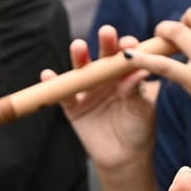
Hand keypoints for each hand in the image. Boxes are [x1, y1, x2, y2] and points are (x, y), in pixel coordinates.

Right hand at [43, 25, 157, 171]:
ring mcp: (88, 91)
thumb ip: (137, 90)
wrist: (125, 158)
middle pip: (103, 57)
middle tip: (107, 33)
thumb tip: (141, 69)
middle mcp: (106, 79)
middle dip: (105, 43)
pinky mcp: (73, 107)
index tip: (130, 42)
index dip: (127, 47)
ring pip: (81, 70)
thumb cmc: (139, 129)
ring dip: (79, 56)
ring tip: (78, 46)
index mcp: (126, 76)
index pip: (126, 57)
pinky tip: (48, 75)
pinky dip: (53, 84)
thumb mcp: (142, 109)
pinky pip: (62, 94)